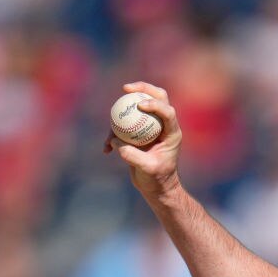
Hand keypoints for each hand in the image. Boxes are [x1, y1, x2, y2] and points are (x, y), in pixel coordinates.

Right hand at [104, 82, 182, 200]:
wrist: (156, 188)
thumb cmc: (157, 179)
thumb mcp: (148, 170)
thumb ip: (133, 156)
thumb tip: (116, 142)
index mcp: (172, 133)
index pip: (168, 111)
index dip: (155, 104)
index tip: (139, 104)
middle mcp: (163, 127)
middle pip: (158, 98)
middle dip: (143, 88)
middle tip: (126, 88)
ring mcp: (151, 129)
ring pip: (139, 109)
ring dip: (123, 110)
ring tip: (112, 117)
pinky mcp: (138, 135)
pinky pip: (124, 127)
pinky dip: (113, 135)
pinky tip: (106, 149)